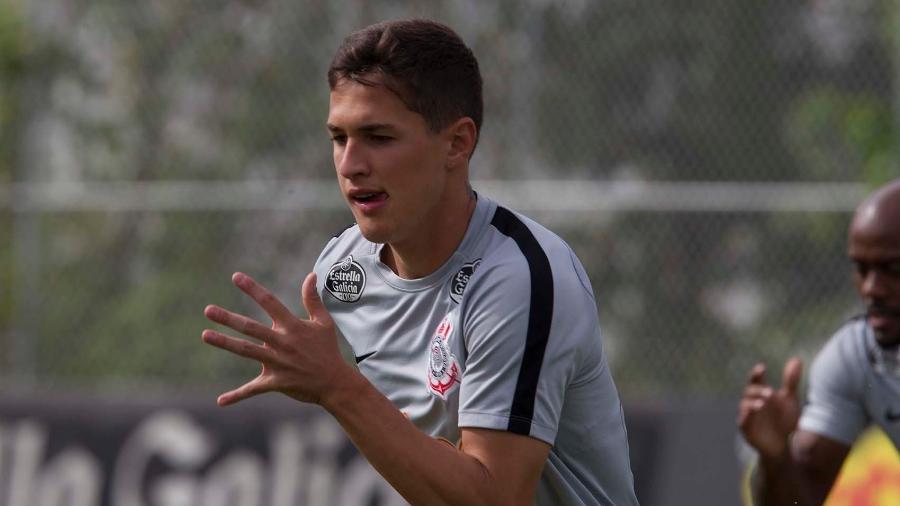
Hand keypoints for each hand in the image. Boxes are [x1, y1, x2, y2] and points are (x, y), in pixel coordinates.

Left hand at [202, 271, 353, 405]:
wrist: (335, 383)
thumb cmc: (328, 350)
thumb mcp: (323, 322)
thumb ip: (313, 299)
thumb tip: (311, 275)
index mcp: (292, 326)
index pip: (270, 302)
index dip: (253, 289)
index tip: (235, 277)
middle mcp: (282, 342)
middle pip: (251, 327)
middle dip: (229, 318)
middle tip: (208, 310)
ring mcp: (277, 362)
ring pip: (246, 351)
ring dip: (225, 343)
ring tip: (205, 335)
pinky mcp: (276, 382)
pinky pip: (253, 389)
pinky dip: (237, 396)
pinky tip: (221, 401)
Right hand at [737, 358, 802, 458]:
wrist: (783, 445)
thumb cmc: (784, 421)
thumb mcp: (790, 400)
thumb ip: (791, 381)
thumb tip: (797, 359)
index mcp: (760, 394)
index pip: (756, 380)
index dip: (757, 374)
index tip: (761, 368)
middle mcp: (751, 402)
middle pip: (749, 392)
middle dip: (757, 391)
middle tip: (770, 393)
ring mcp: (747, 415)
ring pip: (744, 405)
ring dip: (752, 403)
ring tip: (763, 403)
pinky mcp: (745, 428)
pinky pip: (743, 420)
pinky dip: (747, 415)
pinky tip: (754, 412)